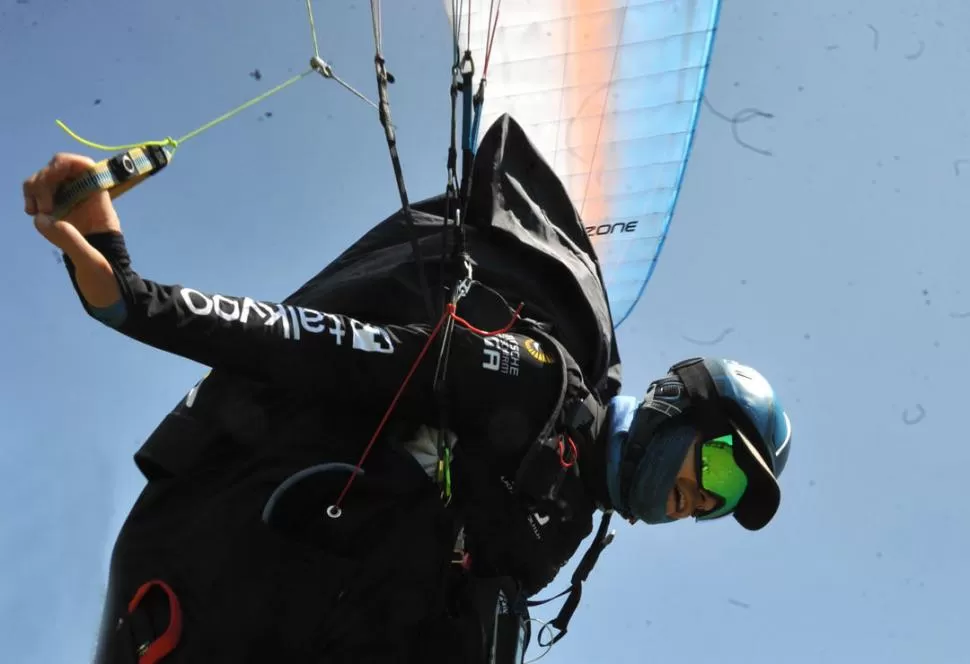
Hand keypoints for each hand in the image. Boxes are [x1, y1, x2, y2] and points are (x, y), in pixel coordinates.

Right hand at [23, 153, 122, 306]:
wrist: (110, 293)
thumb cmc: (108, 280)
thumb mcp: (92, 263)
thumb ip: (70, 240)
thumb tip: (42, 218)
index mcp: (100, 204)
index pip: (84, 166)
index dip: (65, 164)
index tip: (52, 181)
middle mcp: (85, 200)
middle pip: (59, 168)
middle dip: (44, 179)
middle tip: (41, 208)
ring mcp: (71, 207)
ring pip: (47, 180)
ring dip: (34, 188)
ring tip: (34, 212)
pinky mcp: (59, 217)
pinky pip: (41, 196)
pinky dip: (32, 199)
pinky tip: (34, 214)